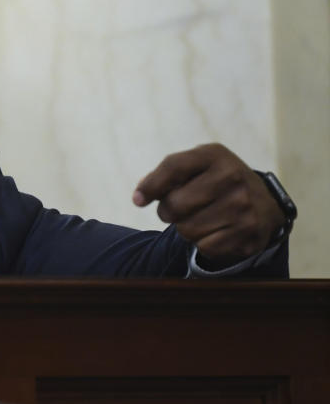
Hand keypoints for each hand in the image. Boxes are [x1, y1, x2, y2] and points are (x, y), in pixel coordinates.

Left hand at [133, 143, 285, 263]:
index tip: (138, 200)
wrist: (265, 204)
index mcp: (215, 155)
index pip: (172, 167)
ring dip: (186, 229)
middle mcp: (233, 177)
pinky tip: (217, 231)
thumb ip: (165, 175)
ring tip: (202, 218)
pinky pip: (205, 247)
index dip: (150, 186)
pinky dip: (204, 243)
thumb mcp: (196, 167)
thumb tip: (139, 196)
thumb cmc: (216, 182)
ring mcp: (244, 206)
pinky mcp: (249, 234)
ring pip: (187, 230)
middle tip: (180, 209)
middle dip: (168, 211)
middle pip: (174, 205)